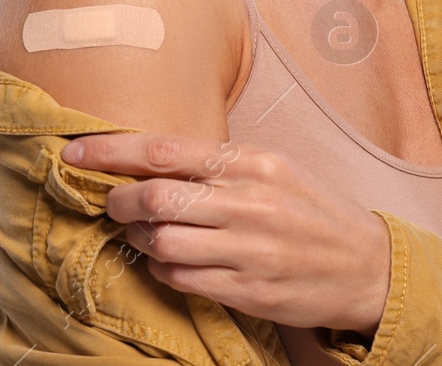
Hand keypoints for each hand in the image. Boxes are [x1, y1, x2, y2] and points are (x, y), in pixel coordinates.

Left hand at [60, 133, 391, 334]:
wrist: (368, 265)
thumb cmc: (312, 212)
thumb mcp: (275, 171)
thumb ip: (219, 165)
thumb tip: (150, 159)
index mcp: (255, 163)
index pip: (166, 150)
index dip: (111, 151)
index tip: (73, 153)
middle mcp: (251, 202)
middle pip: (155, 198)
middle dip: (118, 201)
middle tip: (111, 203)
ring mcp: (249, 250)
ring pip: (161, 242)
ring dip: (139, 239)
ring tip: (144, 234)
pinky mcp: (248, 290)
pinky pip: (180, 278)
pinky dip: (161, 268)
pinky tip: (169, 260)